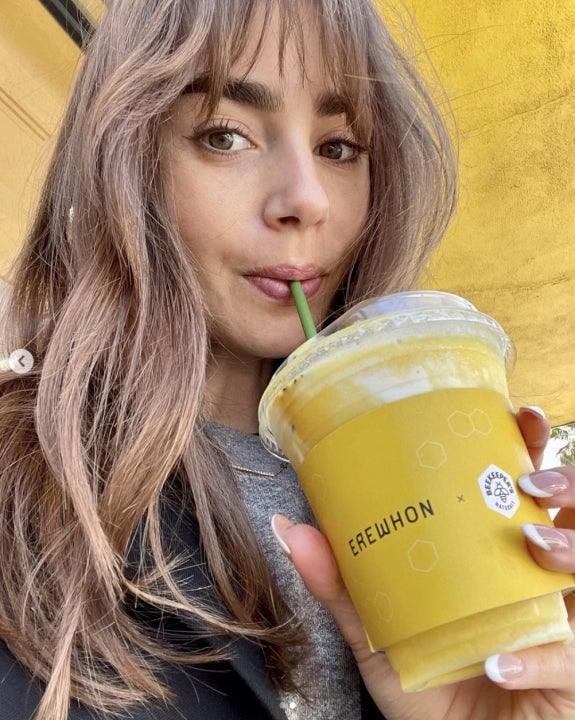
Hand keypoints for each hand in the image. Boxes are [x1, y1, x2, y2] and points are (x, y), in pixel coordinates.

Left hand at [272, 406, 574, 719]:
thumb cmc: (426, 683)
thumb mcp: (378, 631)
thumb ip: (341, 584)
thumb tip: (288, 527)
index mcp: (499, 555)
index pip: (525, 487)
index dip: (529, 446)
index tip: (515, 414)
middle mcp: (539, 580)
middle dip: (565, 483)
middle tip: (530, 478)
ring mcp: (564, 625)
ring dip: (567, 547)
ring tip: (528, 542)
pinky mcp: (572, 675)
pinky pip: (572, 659)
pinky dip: (541, 657)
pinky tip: (499, 662)